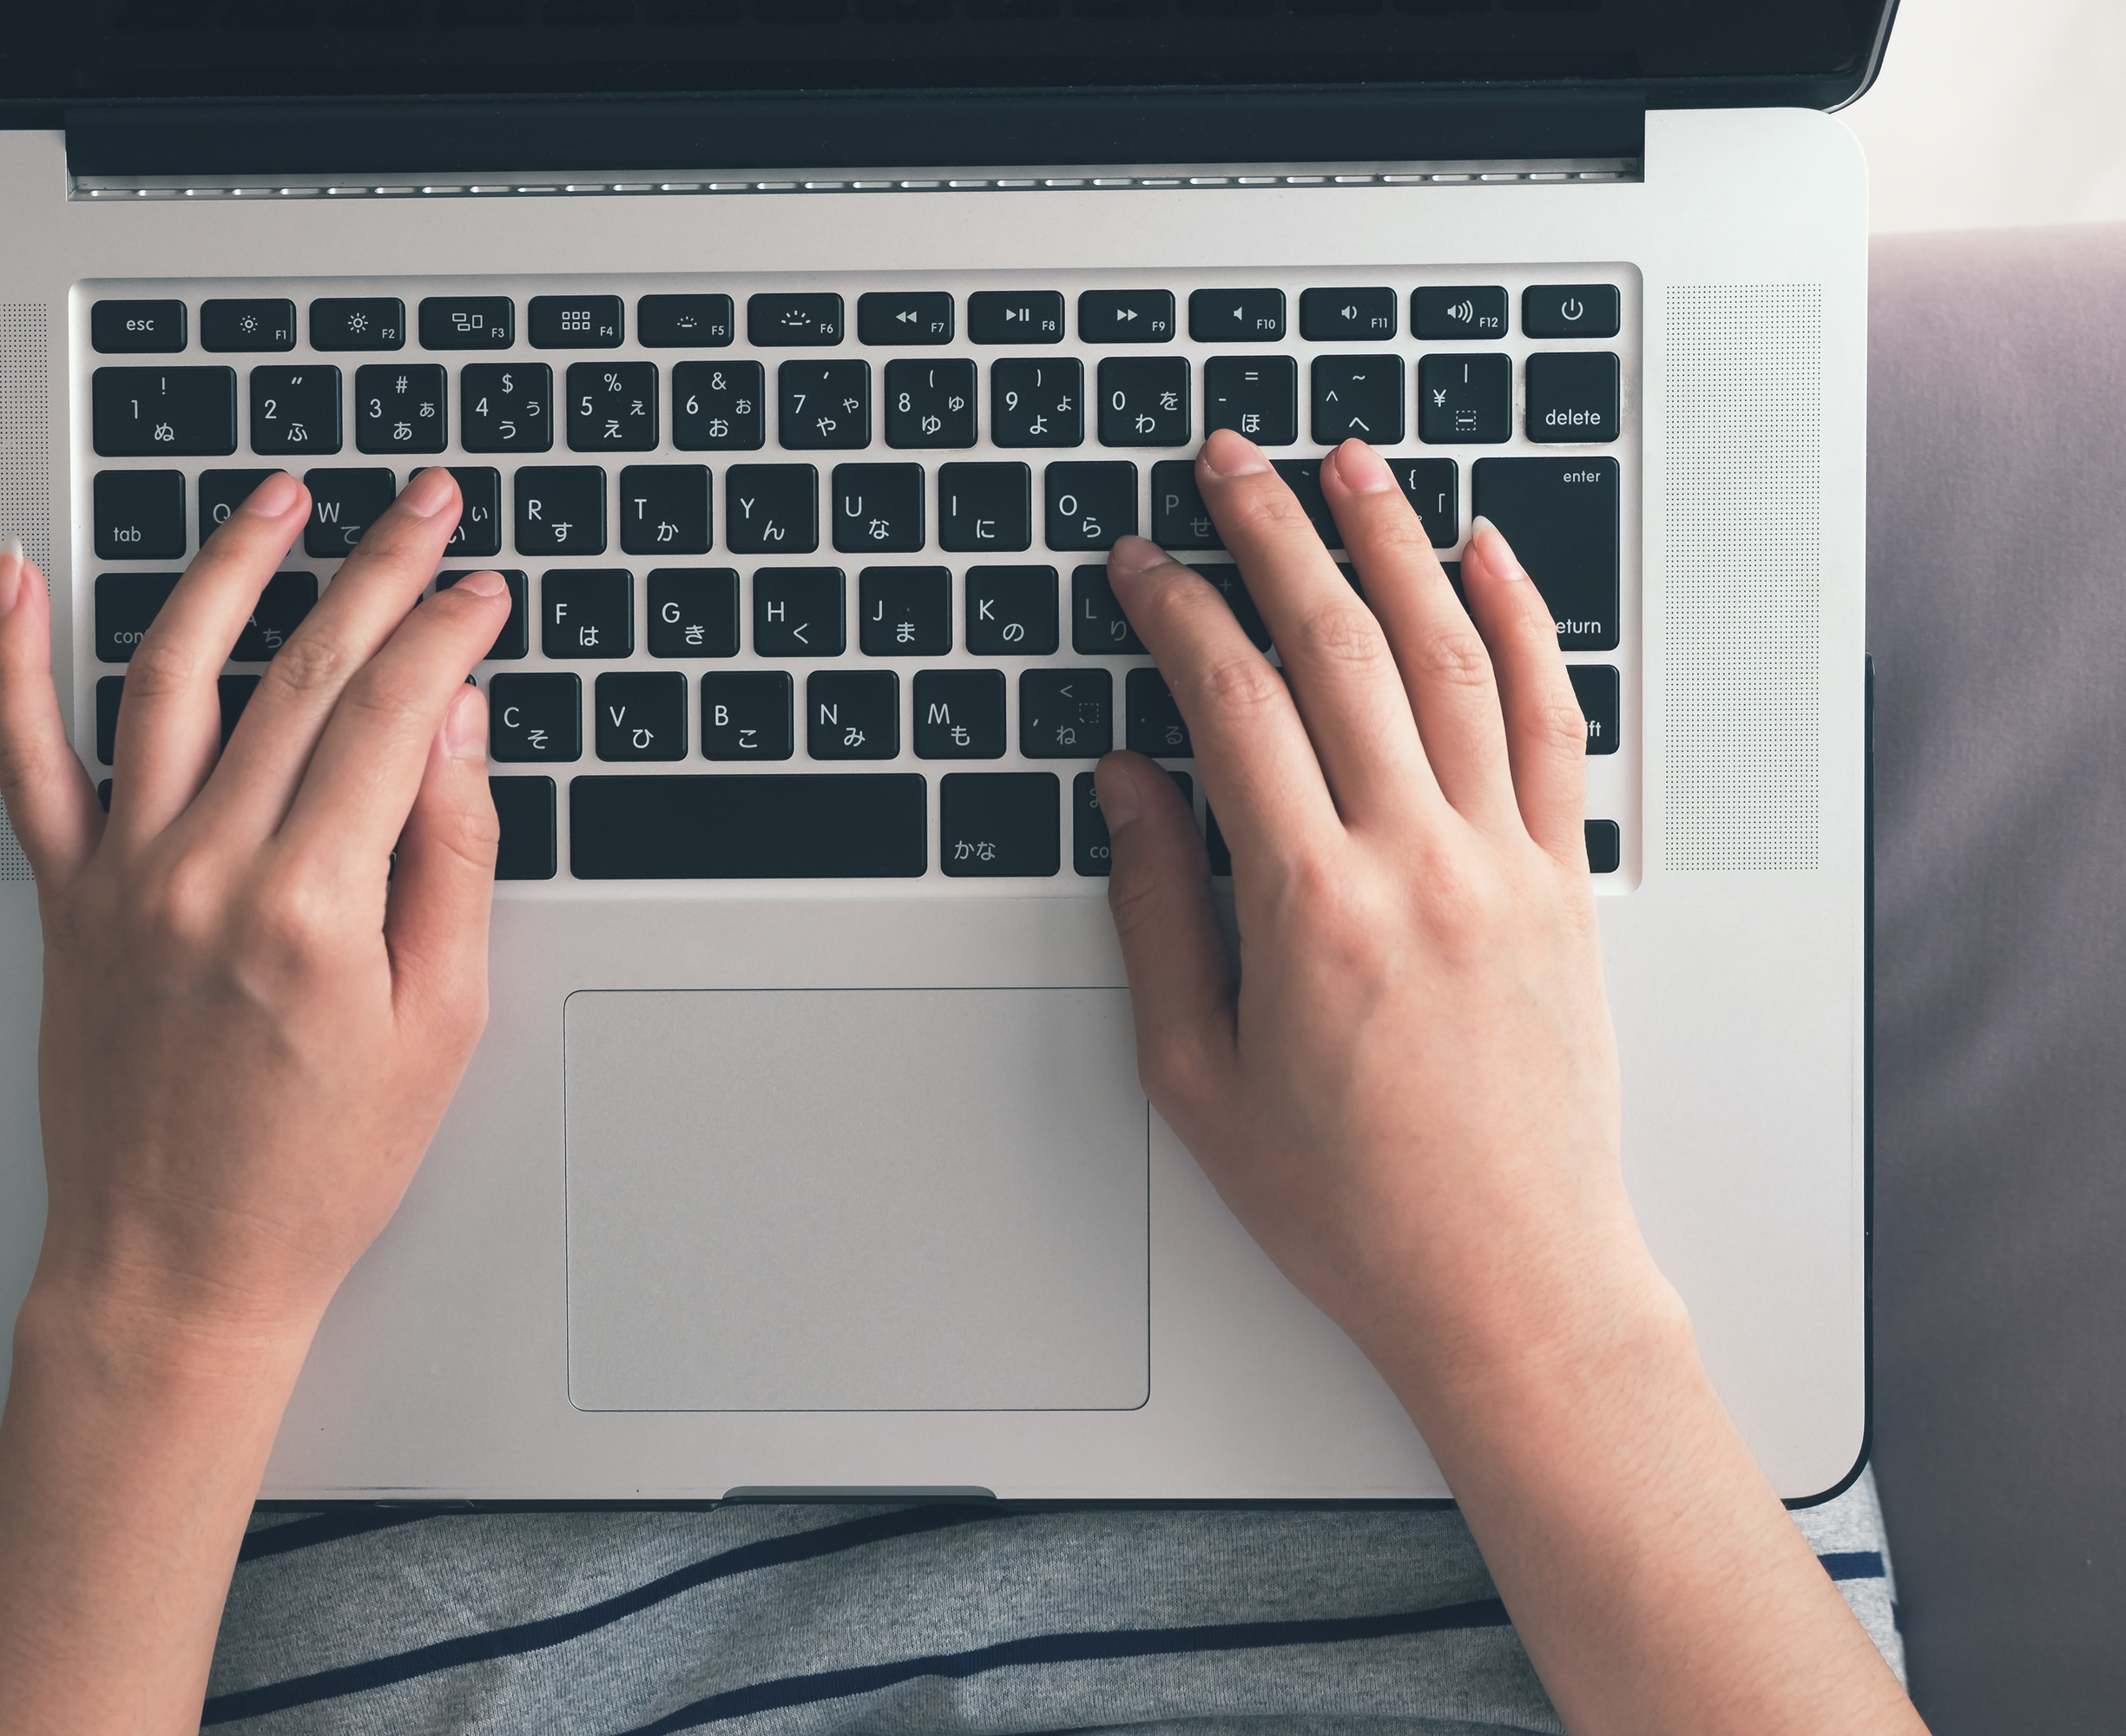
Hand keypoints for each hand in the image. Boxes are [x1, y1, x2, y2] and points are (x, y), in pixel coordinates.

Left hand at [0, 466, 511, 1350]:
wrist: (176, 1266)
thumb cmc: (317, 1171)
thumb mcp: (440, 1025)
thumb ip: (450, 862)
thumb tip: (457, 731)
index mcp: (313, 907)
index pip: (394, 715)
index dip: (449, 632)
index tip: (485, 588)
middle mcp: (207, 871)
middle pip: (304, 673)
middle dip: (378, 571)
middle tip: (425, 506)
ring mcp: (123, 875)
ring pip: (173, 676)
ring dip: (229, 569)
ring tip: (278, 497)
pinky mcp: (66, 897)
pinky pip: (24, 759)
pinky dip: (10, 662)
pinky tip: (14, 577)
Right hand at [1093, 431, 1648, 1390]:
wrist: (1509, 1280)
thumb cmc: (1349, 1202)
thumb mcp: (1196, 1075)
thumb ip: (1155, 913)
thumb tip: (1130, 786)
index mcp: (1309, 909)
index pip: (1232, 702)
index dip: (1175, 610)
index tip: (1141, 562)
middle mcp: (1416, 863)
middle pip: (1338, 647)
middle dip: (1272, 533)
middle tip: (1228, 461)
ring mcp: (1505, 863)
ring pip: (1450, 656)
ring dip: (1395, 543)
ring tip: (1351, 464)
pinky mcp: (1565, 882)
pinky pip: (1551, 721)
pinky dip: (1524, 623)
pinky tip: (1490, 557)